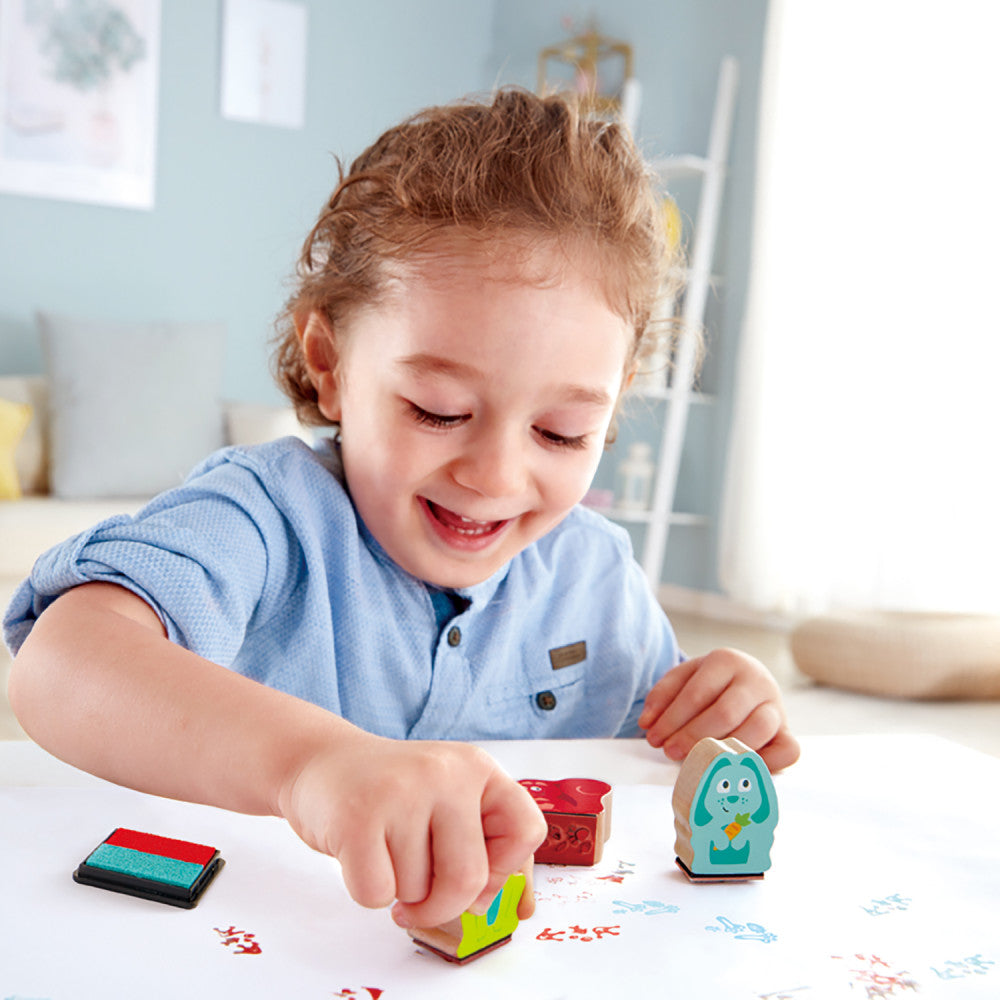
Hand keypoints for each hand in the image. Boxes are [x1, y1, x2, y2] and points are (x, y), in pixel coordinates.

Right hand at [277, 731, 546, 928]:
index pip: (527, 831)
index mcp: (478, 768)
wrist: (322, 763)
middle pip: (469, 878)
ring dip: (399, 890)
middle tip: (420, 898)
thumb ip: (485, 847)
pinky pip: (377, 894)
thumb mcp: (448, 802)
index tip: (476, 875)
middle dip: (443, 905)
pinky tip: (361, 855)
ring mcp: (401, 791)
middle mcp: (445, 772)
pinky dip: (368, 891)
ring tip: (384, 846)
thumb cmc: (392, 795)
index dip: (505, 869)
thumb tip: (511, 907)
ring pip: (418, 891)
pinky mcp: (357, 817)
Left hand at [637, 648, 799, 771]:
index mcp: (727, 661)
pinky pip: (788, 750)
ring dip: (724, 751)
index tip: (654, 738)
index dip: (672, 719)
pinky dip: (767, 763)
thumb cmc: (709, 683)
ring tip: (698, 762)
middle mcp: (756, 680)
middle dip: (693, 737)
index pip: (697, 694)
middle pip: (725, 713)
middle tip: (670, 752)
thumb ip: (662, 696)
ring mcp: (776, 706)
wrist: (746, 679)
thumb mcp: (683, 678)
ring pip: (757, 730)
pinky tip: (737, 769)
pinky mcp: (788, 731)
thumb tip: (647, 723)